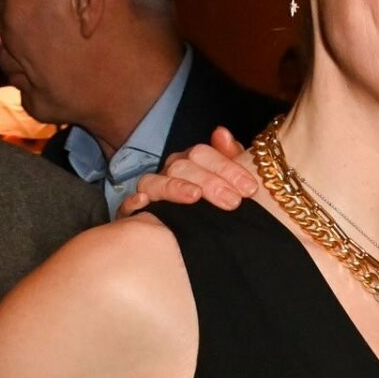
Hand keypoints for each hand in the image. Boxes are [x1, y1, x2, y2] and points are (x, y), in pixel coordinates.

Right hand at [118, 128, 258, 217]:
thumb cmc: (220, 207)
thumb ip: (230, 158)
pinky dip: (134, 203)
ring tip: (195, 197)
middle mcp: (170, 172)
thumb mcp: (231, 185)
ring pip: (156, 181)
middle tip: (234, 202)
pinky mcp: (135, 214)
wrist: (202, 244)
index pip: (204, 154)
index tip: (250, 188)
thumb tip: (222, 133)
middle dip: (211, 182)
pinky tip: (144, 202)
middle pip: (183, 166)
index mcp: (192, 162)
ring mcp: (151, 191)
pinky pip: (128, 206)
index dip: (227, 168)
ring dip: (175, 187)